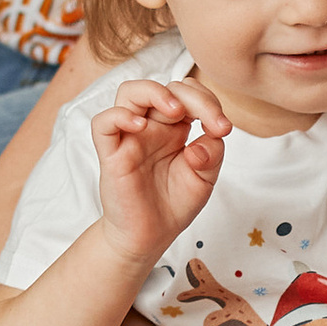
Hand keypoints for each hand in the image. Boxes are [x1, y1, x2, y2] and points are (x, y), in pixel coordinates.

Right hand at [93, 77, 228, 265]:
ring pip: (129, 92)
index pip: (189, 94)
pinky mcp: (112, 155)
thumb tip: (203, 138)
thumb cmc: (174, 205)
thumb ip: (212, 154)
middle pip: (164, 87)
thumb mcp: (205, 179)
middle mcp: (152, 127)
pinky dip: (120, 116)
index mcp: (174, 128)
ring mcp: (130, 138)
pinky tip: (142, 127)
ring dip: (155, 92)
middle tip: (212, 123)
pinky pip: (103, 123)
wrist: (150, 237)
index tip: (223, 129)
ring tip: (176, 112)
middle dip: (194, 97)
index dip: (209, 102)